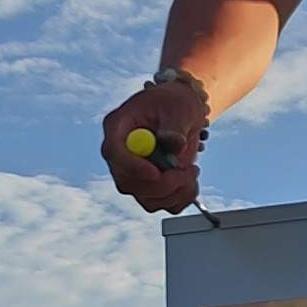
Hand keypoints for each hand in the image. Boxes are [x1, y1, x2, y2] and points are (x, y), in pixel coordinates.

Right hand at [102, 74, 207, 212]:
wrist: (183, 112)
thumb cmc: (176, 102)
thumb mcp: (178, 106)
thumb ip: (174, 126)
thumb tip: (173, 144)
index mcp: (118, 127)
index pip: (113, 151)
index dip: (132, 166)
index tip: (155, 173)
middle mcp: (120, 154)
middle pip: (128, 182)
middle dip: (162, 184)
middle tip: (188, 171)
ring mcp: (132, 173)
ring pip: (146, 198)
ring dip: (175, 192)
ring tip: (193, 170)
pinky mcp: (148, 186)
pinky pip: (161, 204)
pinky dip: (180, 198)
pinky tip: (190, 180)